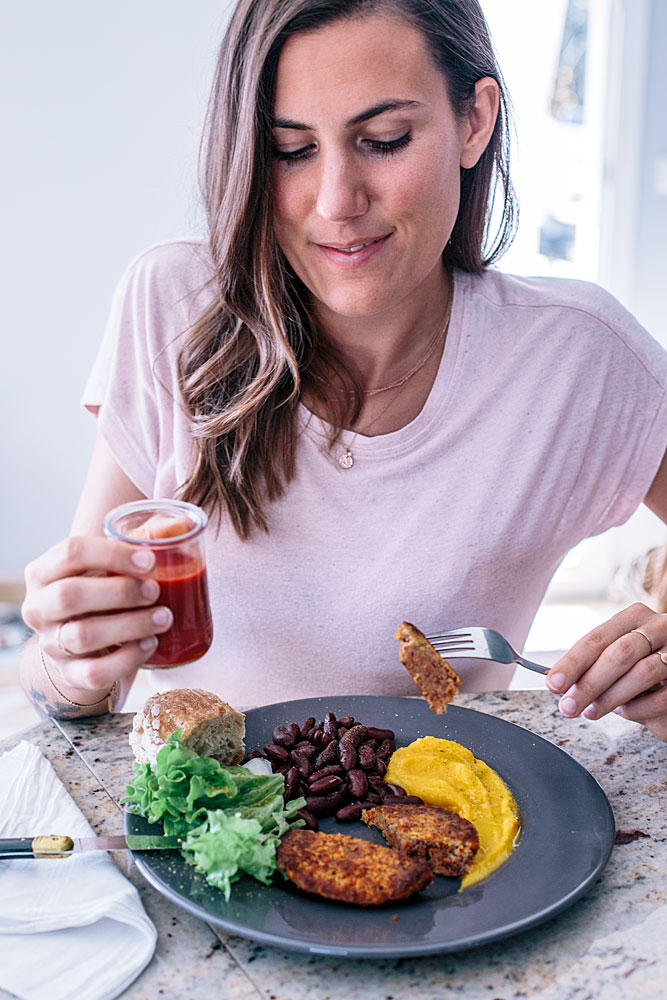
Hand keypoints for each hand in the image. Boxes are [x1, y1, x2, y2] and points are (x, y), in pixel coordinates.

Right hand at [22, 535, 172, 701]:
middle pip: (69, 595)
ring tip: (165, 618)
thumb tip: (184, 523)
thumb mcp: (111, 566)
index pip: (70, 552)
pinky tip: (151, 645)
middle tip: (156, 590)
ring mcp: (51, 644)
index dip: (112, 554)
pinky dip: (127, 659)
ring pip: (82, 636)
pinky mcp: (70, 675)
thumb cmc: (101, 593)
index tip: (150, 560)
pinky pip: (95, 672)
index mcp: (44, 571)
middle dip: (119, 592)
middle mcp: (39, 608)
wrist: (83, 646)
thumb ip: (142, 541)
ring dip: (130, 625)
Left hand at [545, 602, 666, 740]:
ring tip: (592, 711)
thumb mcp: (619, 656)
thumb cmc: (645, 665)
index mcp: (633, 617)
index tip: (553, 683)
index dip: (573, 662)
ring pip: (641, 674)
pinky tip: (624, 712)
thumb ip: (595, 665)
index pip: (597, 638)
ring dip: (610, 698)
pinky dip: (638, 709)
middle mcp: (658, 627)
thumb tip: (562, 684)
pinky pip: (662, 697)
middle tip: (569, 706)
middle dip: (589, 684)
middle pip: (618, 655)